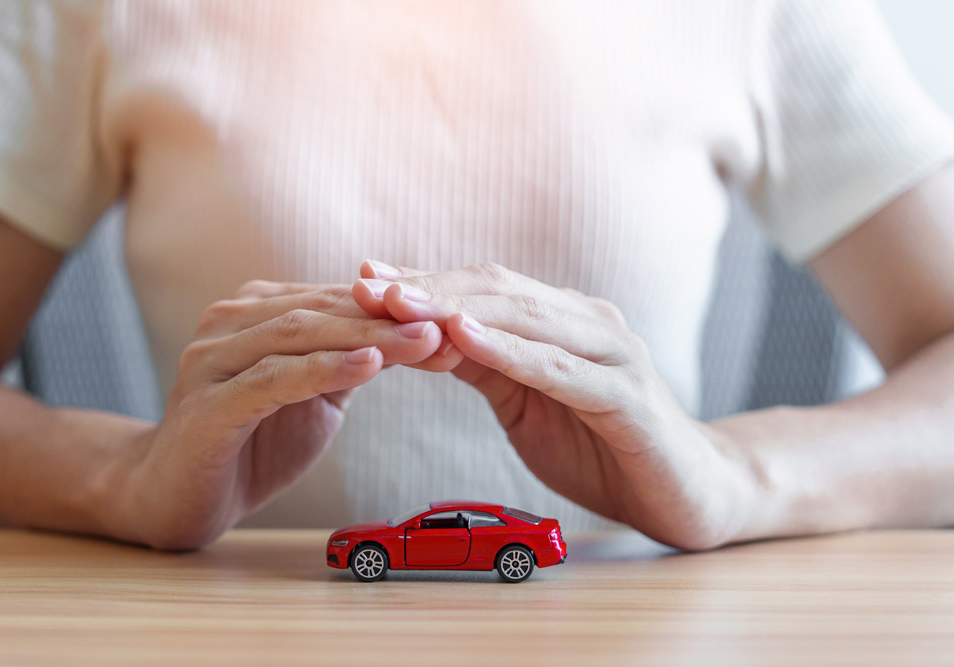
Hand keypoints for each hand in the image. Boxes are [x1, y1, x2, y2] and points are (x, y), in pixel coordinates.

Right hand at [113, 280, 459, 549]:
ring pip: (301, 336)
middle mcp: (230, 323)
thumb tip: (426, 334)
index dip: (395, 307)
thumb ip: (356, 362)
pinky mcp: (207, 405)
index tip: (454, 316)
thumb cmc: (250, 444)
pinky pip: (273, 380)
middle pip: (324, 311)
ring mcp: (212, 360)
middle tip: (449, 323)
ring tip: (424, 339)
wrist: (174, 497)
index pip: (336, 300)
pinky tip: (368, 366)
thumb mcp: (314, 396)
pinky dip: (323, 370)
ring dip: (368, 337)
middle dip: (391, 317)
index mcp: (256, 313)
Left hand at [353, 261, 758, 549]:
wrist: (689, 494)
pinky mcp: (628, 397)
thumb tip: (420, 336)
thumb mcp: (527, 404)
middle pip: (498, 292)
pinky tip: (466, 339)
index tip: (362, 279)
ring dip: (456, 309)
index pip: (484, 289)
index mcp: (562, 322)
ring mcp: (613, 355)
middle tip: (366, 287)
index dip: (424, 282)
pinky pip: (560, 369)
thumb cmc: (603, 448)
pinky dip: (511, 351)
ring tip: (399, 304)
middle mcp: (589, 323)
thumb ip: (485, 367)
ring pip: (525, 319)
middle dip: (428, 288)